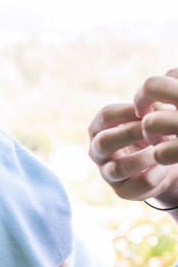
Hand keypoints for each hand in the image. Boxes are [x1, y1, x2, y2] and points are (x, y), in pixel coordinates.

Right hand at [88, 70, 177, 204]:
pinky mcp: (121, 191)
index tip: (149, 111)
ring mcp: (107, 172)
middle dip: (131, 135)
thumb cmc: (158, 131)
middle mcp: (98, 150)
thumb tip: (169, 75)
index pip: (105, 116)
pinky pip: (132, 186)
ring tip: (160, 152)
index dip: (127, 112)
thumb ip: (156, 100)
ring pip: (116, 168)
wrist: (166, 162)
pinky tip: (164, 169)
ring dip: (142, 159)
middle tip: (153, 130)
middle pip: (104, 142)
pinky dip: (151, 177)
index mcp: (102, 127)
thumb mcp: (155, 114)